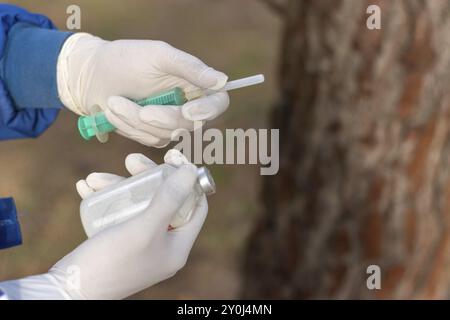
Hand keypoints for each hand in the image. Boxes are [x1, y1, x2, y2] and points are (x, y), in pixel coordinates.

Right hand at [50, 150, 207, 298]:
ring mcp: (140, 244)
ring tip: (93, 179)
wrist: (67, 292)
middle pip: (164, 200)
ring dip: (116, 187)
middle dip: (146, 177)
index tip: (171, 159)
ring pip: (137, 204)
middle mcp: (162, 244)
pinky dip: (103, 199)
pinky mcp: (118, 242)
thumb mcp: (144, 227)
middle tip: (130, 160)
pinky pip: (117, 213)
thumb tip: (192, 171)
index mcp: (177, 245)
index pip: (195, 206)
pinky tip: (85, 187)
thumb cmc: (111, 262)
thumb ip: (169, 199)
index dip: (187, 180)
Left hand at [57, 33, 229, 146]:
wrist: (92, 75)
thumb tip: (222, 81)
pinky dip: (130, 127)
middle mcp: (188, 104)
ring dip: (137, 121)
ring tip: (115, 102)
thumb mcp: (159, 56)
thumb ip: (190, 68)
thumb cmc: (126, 59)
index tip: (187, 111)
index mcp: (195, 83)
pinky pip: (149, 140)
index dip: (207, 110)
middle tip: (140, 108)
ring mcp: (170, 122)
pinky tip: (114, 112)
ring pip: (167, 135)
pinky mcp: (153, 134)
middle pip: (191, 124)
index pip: (218, 102)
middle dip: (162, 118)